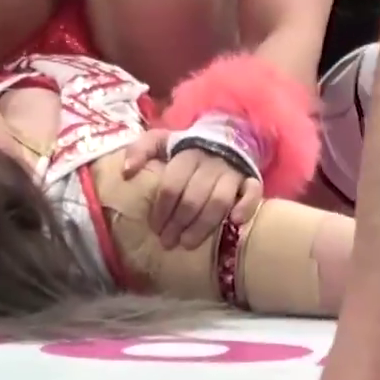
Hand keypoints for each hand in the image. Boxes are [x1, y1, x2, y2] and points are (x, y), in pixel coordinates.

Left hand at [121, 128, 261, 248]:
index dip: (161, 209)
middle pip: (193, 198)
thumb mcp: (160, 141)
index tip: (155, 227)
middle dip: (178, 223)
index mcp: (186, 153)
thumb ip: (140, 151)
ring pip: (219, 201)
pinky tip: (234, 223)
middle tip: (168, 242)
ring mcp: (232, 171)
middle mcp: (210, 162)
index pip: (171, 185)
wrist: (226, 136)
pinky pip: (253, 193)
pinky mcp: (251, 178)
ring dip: (203, 226)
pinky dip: (246, 208)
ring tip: (188, 243)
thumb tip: (126, 172)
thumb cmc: (186, 147)